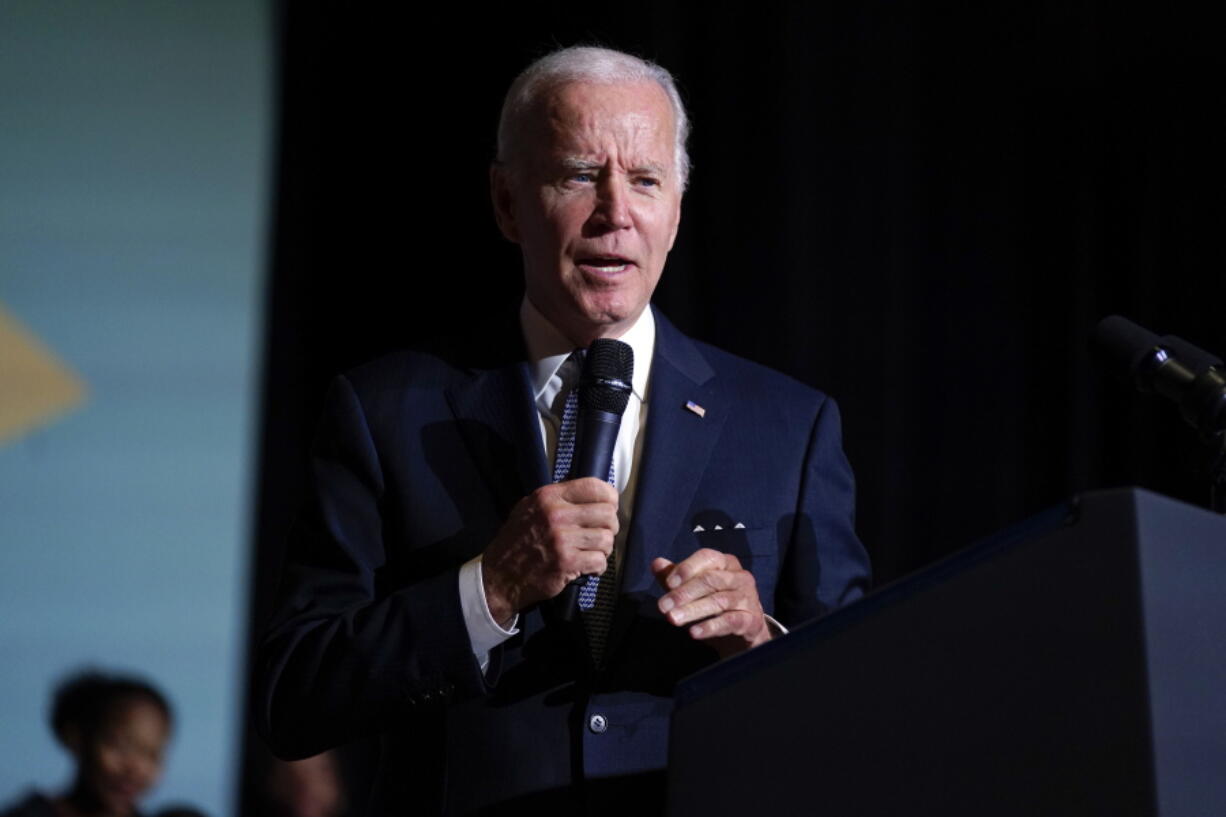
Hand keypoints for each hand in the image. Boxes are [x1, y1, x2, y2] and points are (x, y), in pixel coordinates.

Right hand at [482, 478, 617, 625]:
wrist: (499, 577)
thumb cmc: (515, 542)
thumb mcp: (528, 508)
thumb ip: (556, 498)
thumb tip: (589, 493)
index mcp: (548, 497)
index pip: (594, 487)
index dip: (609, 497)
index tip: (610, 506)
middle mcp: (556, 514)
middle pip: (607, 513)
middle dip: (610, 526)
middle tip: (601, 534)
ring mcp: (562, 539)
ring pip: (606, 539)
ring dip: (604, 548)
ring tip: (592, 552)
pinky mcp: (567, 563)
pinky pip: (600, 561)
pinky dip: (598, 567)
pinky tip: (588, 567)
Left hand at [652, 549, 770, 658]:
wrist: (742, 633)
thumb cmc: (715, 604)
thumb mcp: (693, 589)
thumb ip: (675, 576)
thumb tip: (657, 563)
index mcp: (726, 563)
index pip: (707, 557)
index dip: (687, 568)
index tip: (668, 583)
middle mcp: (740, 577)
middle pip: (711, 580)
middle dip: (684, 593)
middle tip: (663, 606)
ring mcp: (748, 598)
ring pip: (719, 601)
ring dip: (693, 610)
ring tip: (673, 619)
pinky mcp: (751, 620)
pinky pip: (730, 621)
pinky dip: (711, 627)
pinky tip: (694, 632)